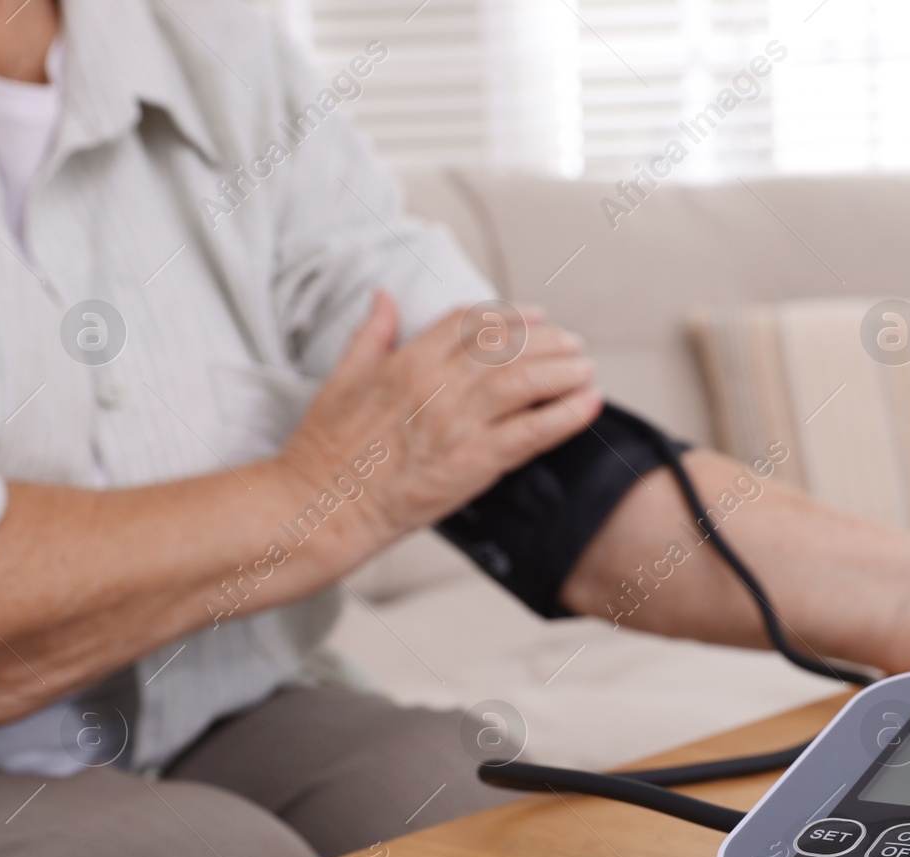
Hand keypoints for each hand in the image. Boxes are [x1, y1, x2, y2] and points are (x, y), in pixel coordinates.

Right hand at [276, 293, 601, 557]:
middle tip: (572, 344)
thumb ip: (371, 335)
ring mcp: (458, 422)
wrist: (320, 506)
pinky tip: (589, 404)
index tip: (536, 316)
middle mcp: (437, 384)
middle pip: (508, 346)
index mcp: (408, 361)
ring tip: (586, 370)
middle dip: (548, 340)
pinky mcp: (474, 461)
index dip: (510, 315)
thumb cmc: (323, 451)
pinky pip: (533, 431)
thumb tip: (385, 296)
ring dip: (564, 370)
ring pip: (527, 380)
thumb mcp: (340, 378)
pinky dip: (567, 415)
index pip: (470, 322)